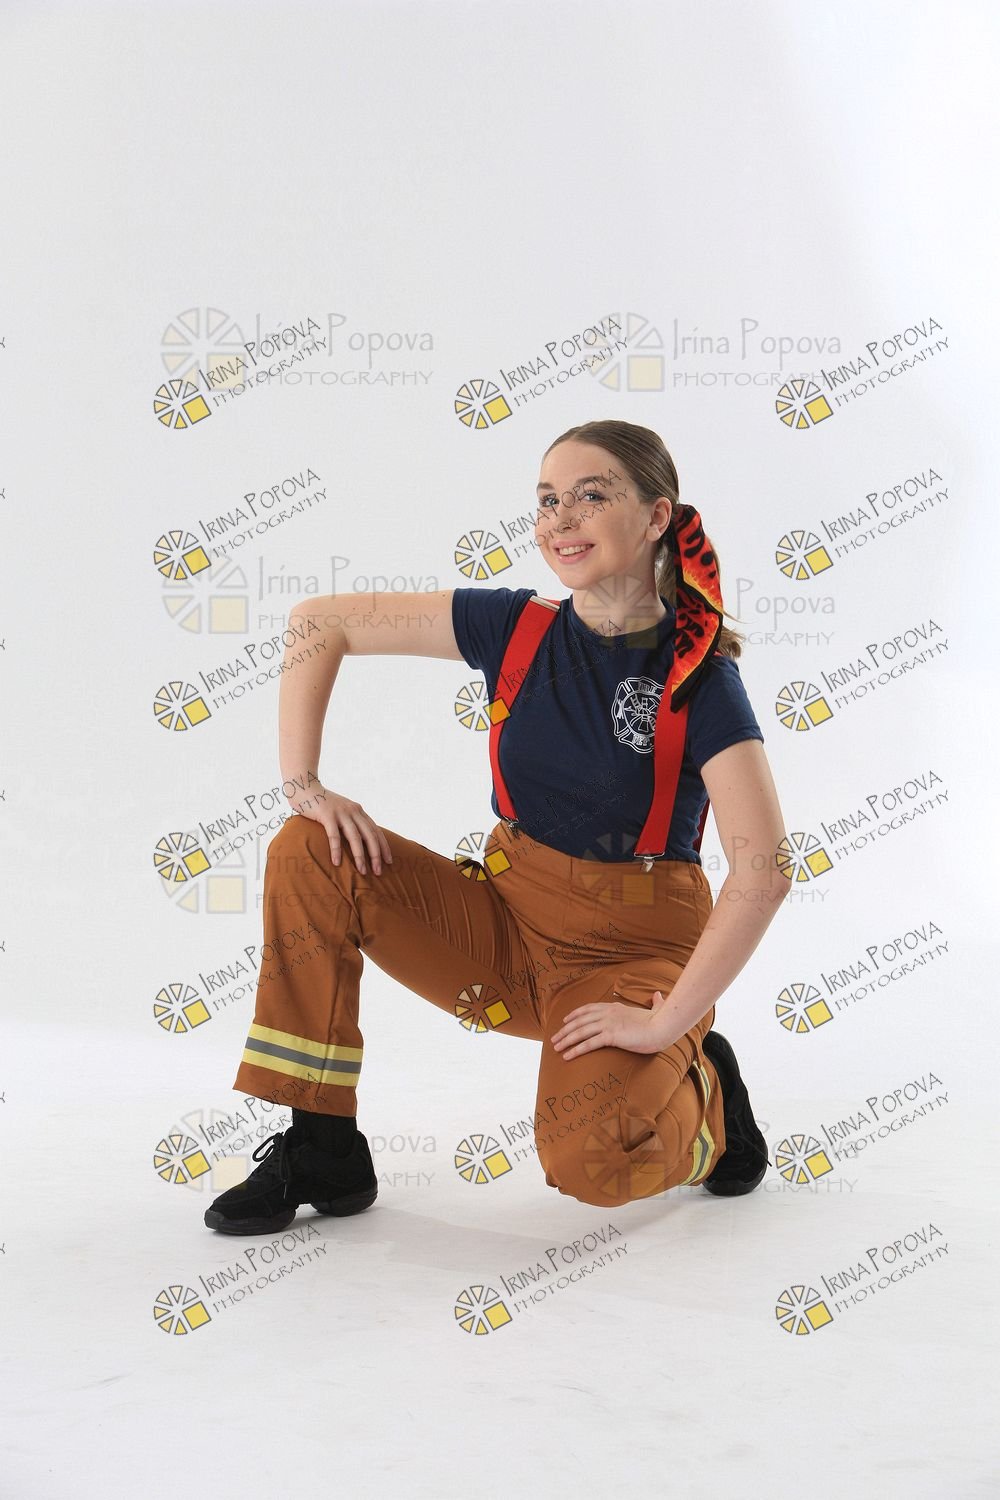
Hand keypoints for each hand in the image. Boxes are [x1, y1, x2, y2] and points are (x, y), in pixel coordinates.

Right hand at [287, 784, 393, 876]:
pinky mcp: (327, 815)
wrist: (304, 785)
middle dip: (376, 855)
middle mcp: (353, 811)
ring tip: (363, 871)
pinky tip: (337, 862)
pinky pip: (334, 835)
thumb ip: (349, 821)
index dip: (384, 846)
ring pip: (355, 837)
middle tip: (379, 872)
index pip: (376, 831)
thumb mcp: (341, 811)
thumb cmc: (321, 803)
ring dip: (360, 856)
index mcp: (358, 811)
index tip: (389, 861)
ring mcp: (341, 813)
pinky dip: (336, 850)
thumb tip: (357, 840)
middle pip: (370, 836)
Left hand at [551, 992, 675, 1059]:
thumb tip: (659, 994)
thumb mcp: (656, 1008)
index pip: (588, 1009)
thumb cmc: (661, 1021)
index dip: (574, 1015)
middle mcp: (608, 1013)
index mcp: (614, 1007)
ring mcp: (609, 1024)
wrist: (663, 1027)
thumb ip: (655, 1002)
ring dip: (566, 1040)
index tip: (565, 1020)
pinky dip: (575, 1049)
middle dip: (564, 1030)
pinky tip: (567, 1056)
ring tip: (556, 1048)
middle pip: (580, 1021)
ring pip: (580, 1032)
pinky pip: (589, 1044)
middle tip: (554, 1038)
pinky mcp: (611, 1036)